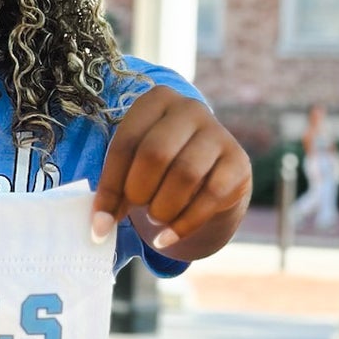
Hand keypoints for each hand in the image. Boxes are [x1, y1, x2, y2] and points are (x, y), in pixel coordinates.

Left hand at [91, 87, 251, 260]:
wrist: (209, 174)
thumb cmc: (160, 168)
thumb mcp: (134, 167)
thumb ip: (116, 190)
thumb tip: (99, 228)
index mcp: (156, 101)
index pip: (126, 144)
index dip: (110, 186)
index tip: (100, 222)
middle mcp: (190, 108)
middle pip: (156, 154)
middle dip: (138, 192)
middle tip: (137, 210)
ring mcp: (219, 133)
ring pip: (185, 175)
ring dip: (162, 208)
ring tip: (155, 218)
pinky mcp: (239, 161)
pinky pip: (210, 196)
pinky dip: (184, 223)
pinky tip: (168, 236)